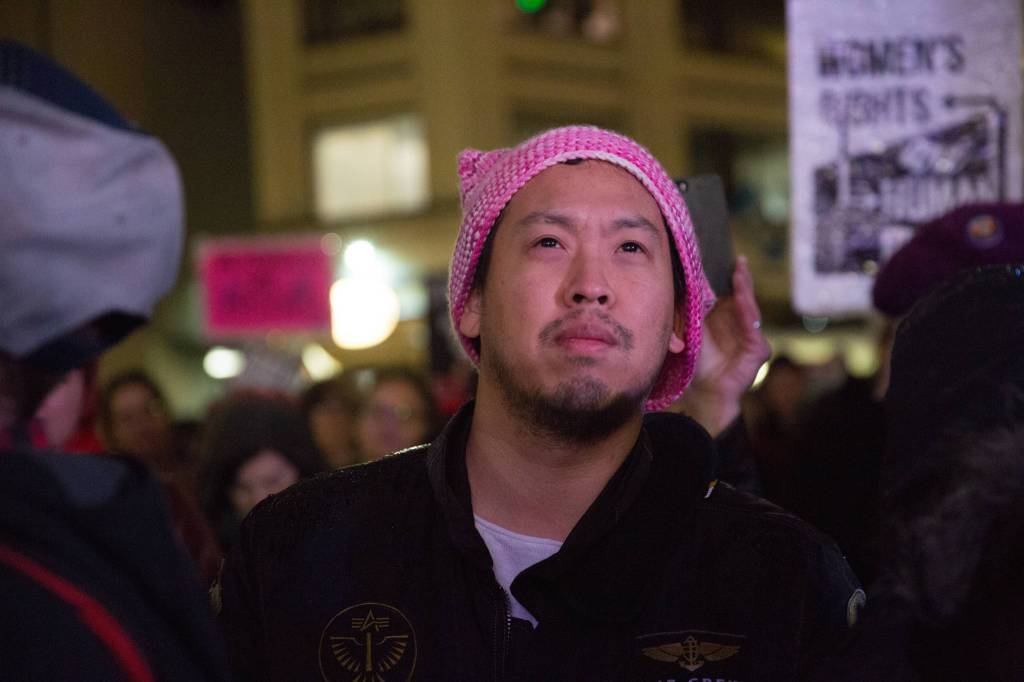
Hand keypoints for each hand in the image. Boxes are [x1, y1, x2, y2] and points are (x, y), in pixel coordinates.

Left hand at [673, 255, 770, 435]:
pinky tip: (742, 301)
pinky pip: (753, 330)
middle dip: (742, 278)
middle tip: (739, 261)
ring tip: (740, 275)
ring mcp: (752, 335)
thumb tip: (677, 282)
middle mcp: (741, 322)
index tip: (727, 258)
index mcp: (726, 314)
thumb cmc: (695, 359)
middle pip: (744, 295)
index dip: (730, 275)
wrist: (702, 389)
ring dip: (745, 291)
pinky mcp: (758, 350)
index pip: (730, 290)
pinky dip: (747, 316)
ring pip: (750, 309)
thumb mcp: (688, 327)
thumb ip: (685, 308)